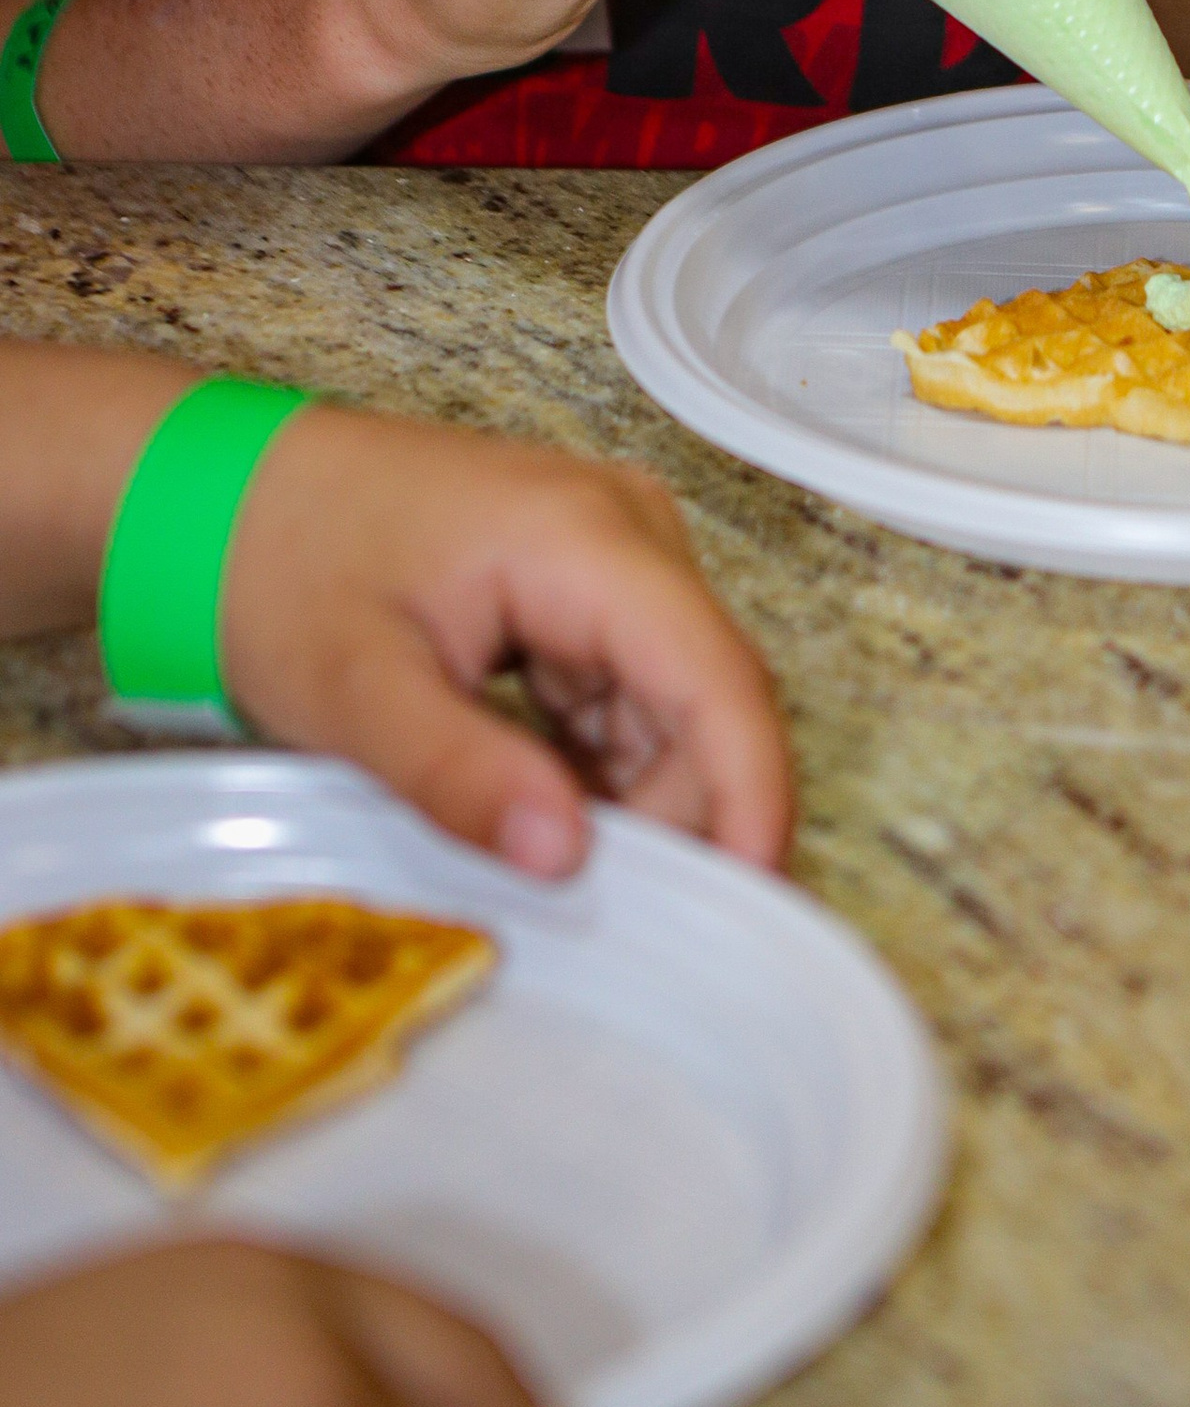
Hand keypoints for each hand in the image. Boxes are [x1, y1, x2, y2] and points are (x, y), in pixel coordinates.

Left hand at [223, 407, 792, 875]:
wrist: (220, 494)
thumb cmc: (278, 565)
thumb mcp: (354, 689)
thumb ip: (460, 775)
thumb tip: (563, 855)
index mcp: (584, 537)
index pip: (716, 672)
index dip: (750, 786)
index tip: (751, 891)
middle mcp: (625, 530)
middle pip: (705, 693)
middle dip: (679, 809)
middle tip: (608, 912)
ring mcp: (611, 552)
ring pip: (674, 700)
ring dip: (635, 793)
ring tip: (548, 860)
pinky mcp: (585, 583)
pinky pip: (631, 688)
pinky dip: (600, 763)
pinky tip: (538, 808)